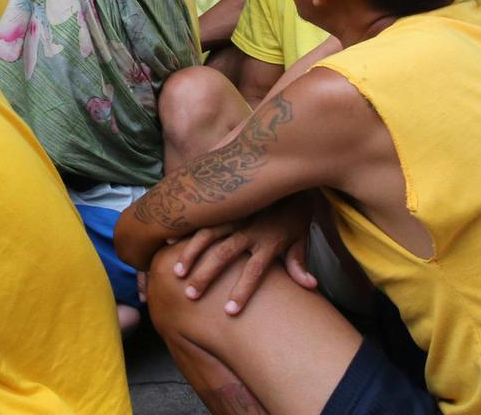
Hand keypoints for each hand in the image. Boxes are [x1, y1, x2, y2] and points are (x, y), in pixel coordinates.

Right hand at [163, 197, 315, 314]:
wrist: (290, 168)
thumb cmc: (294, 208)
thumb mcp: (301, 234)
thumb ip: (299, 261)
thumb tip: (311, 286)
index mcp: (269, 241)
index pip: (255, 271)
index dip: (242, 291)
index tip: (229, 312)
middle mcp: (249, 229)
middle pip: (225, 255)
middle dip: (206, 276)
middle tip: (190, 295)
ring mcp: (235, 215)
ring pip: (208, 236)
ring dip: (191, 254)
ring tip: (177, 272)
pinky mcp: (225, 203)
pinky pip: (202, 218)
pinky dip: (186, 229)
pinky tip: (169, 241)